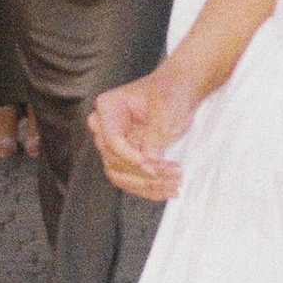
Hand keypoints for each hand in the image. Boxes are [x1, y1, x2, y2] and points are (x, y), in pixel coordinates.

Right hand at [89, 61, 196, 199]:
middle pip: (113, 160)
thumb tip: (148, 161)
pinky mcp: (122, 158)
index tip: (153, 167)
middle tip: (173, 174)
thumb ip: (156, 135)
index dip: (131, 157)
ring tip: (174, 184)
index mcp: (108, 107)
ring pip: (119, 175)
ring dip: (146, 185)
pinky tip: (167, 190)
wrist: (178, 93)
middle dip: (143, 173)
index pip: (111, 139)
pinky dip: (148, 188)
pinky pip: (128, 179)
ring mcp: (111, 145)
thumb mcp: (168, 109)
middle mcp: (103, 127)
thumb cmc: (171, 93)